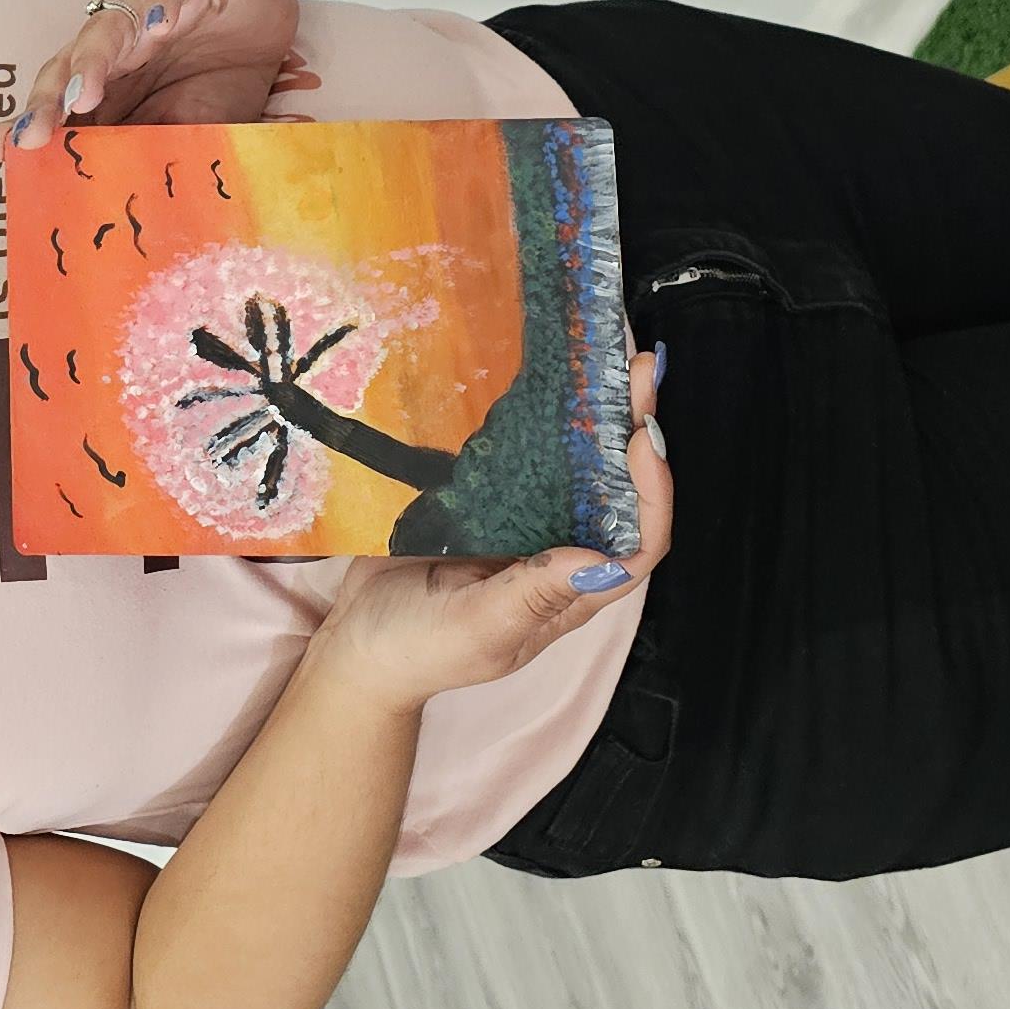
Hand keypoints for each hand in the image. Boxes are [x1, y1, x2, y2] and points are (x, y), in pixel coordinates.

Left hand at [0, 0, 314, 156]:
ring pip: (106, 33)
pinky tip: (160, 24)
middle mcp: (115, 52)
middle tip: (30, 134)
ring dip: (92, 61)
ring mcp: (145, 17)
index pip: (58, 111)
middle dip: (46, 101)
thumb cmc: (216, 82)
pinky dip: (162, 7)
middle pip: (65, 70)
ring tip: (82, 91)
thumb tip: (124, 210)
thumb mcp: (184, 131)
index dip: (24, 127)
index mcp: (108, 90)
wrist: (263, 22)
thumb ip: (149, 155)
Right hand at [297, 352, 674, 714]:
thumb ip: (532, 596)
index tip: (641, 439)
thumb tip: (598, 559)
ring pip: (578, 468)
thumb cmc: (419, 648)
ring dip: (597, 417)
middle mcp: (559, 555)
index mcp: (570, 595)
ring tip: (606, 360)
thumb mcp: (477, 628)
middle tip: (638, 369)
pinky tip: (544, 381)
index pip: (638, 546)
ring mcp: (524, 525)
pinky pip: (525, 456)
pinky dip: (541, 419)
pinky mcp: (485, 500)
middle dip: (635, 432)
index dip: (652, 494)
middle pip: (618, 494)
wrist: (357, 639)